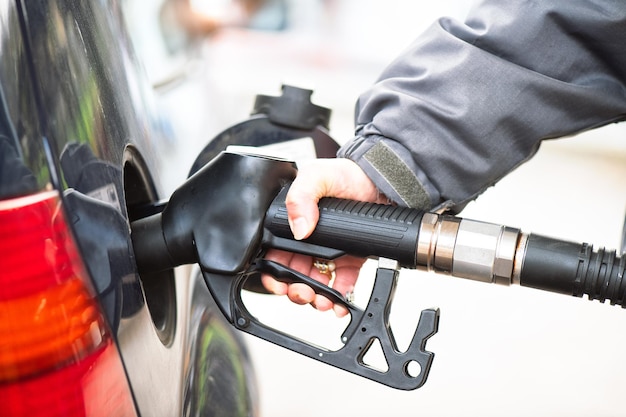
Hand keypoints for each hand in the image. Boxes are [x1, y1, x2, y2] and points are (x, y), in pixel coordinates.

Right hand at [262, 158, 386, 316]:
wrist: (382, 180)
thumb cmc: (347, 173)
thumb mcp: (317, 175)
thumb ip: (301, 197)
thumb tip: (299, 228)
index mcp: (292, 220)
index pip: (274, 251)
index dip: (274, 271)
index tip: (279, 282)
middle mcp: (308, 239)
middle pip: (293, 273)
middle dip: (295, 289)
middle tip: (303, 292)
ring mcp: (328, 251)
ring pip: (314, 282)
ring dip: (316, 296)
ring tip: (322, 300)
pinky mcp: (349, 259)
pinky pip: (340, 282)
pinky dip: (339, 295)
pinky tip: (339, 300)